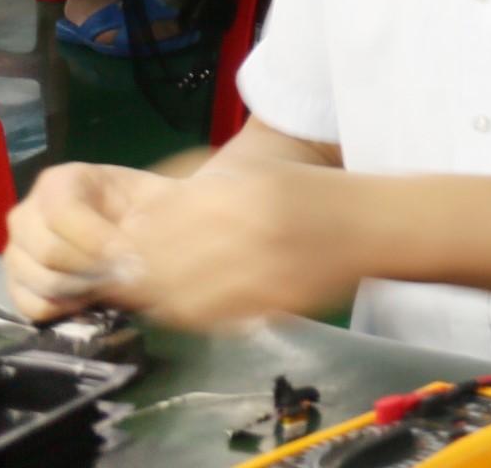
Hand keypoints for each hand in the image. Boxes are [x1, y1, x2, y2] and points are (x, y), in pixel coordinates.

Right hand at [5, 164, 166, 318]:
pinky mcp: (18, 284)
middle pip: (48, 251)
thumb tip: (123, 259)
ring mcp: (18, 251)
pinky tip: (91, 298)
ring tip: (113, 282)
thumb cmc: (151, 210)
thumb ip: (142, 222)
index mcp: (61, 182)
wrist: (146, 232)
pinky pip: (31, 305)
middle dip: (93, 267)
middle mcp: (29, 214)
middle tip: (128, 273)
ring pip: (41, 280)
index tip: (130, 255)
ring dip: (83, 289)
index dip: (96, 238)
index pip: (62, 212)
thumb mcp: (156, 201)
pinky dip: (64, 308)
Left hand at [105, 155, 363, 330]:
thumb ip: (195, 191)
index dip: (131, 241)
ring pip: (180, 294)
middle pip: (162, 261)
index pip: (157, 223)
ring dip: (157, 296)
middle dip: (136, 271)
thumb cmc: (306, 192)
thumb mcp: (250, 173)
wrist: (370, 222)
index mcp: (238, 190)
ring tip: (153, 292)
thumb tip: (136, 220)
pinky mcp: (272, 301)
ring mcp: (261, 267)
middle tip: (128, 275)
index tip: (120, 249)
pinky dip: (189, 314)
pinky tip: (184, 306)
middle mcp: (247, 227)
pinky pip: (212, 317)